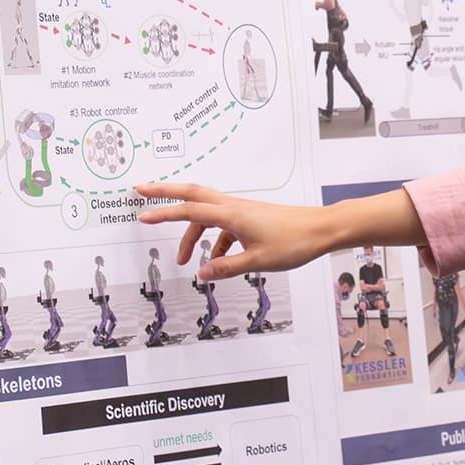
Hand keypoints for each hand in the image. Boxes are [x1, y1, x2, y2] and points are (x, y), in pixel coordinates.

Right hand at [134, 183, 334, 278]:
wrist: (321, 229)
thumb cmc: (294, 241)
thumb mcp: (258, 261)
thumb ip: (227, 267)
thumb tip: (203, 273)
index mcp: (232, 214)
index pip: (189, 210)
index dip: (163, 212)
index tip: (143, 214)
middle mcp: (234, 207)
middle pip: (192, 194)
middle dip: (166, 192)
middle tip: (142, 192)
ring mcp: (242, 211)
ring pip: (207, 215)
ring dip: (193, 233)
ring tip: (185, 259)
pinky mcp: (250, 219)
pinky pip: (224, 227)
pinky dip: (215, 241)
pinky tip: (219, 261)